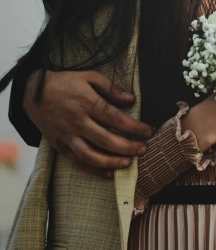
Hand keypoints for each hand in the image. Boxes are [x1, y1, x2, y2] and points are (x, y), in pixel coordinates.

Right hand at [23, 69, 152, 176]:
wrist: (33, 92)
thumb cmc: (65, 82)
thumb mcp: (89, 76)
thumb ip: (110, 88)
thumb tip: (131, 99)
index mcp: (87, 102)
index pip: (116, 118)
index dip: (135, 127)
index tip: (148, 131)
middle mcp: (78, 121)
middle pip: (107, 140)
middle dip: (128, 147)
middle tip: (143, 149)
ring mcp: (67, 135)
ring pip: (91, 155)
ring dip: (111, 162)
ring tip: (128, 163)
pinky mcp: (60, 145)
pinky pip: (78, 161)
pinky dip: (93, 170)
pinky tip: (108, 173)